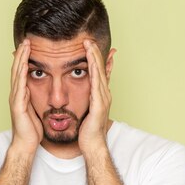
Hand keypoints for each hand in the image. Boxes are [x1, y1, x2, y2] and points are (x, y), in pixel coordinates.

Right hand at [9, 40, 42, 153]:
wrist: (26, 145)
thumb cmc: (32, 130)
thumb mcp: (37, 110)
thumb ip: (37, 98)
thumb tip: (45, 91)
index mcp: (21, 94)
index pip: (23, 72)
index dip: (25, 58)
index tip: (30, 45)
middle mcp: (16, 94)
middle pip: (17, 69)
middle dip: (21, 53)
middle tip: (26, 39)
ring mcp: (15, 99)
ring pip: (17, 74)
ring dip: (20, 59)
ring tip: (25, 46)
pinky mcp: (18, 106)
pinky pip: (19, 87)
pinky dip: (21, 75)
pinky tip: (25, 65)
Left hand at [78, 40, 111, 154]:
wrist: (92, 145)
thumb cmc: (88, 131)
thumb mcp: (86, 110)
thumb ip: (84, 99)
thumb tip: (80, 92)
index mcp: (100, 94)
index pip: (98, 71)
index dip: (95, 57)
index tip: (90, 44)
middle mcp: (104, 94)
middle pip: (101, 68)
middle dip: (95, 53)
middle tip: (89, 38)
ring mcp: (103, 99)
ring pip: (99, 73)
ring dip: (95, 58)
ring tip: (89, 44)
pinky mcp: (99, 105)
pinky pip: (96, 84)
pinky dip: (94, 72)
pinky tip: (90, 63)